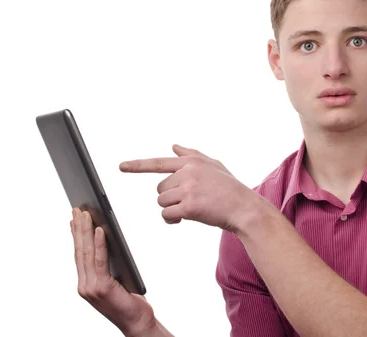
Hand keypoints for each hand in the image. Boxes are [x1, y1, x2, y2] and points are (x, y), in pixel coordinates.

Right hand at [70, 208, 157, 335]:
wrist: (137, 323)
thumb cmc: (129, 300)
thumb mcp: (116, 278)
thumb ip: (107, 264)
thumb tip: (106, 238)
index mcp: (86, 283)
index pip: (79, 254)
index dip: (76, 235)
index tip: (74, 218)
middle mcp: (85, 285)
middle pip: (80, 250)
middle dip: (78, 228)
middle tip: (77, 209)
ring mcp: (91, 287)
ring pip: (86, 253)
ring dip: (86, 231)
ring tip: (86, 214)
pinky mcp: (102, 288)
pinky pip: (100, 261)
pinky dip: (100, 244)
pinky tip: (101, 230)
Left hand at [119, 144, 259, 233]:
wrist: (244, 208)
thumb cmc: (230, 189)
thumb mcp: (214, 165)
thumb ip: (192, 155)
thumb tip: (174, 147)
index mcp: (192, 162)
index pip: (159, 162)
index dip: (138, 165)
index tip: (121, 166)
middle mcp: (188, 172)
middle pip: (160, 188)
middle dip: (171, 197)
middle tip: (190, 200)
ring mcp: (189, 189)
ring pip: (162, 202)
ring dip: (172, 209)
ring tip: (191, 209)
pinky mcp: (189, 206)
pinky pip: (167, 214)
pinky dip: (172, 219)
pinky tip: (184, 219)